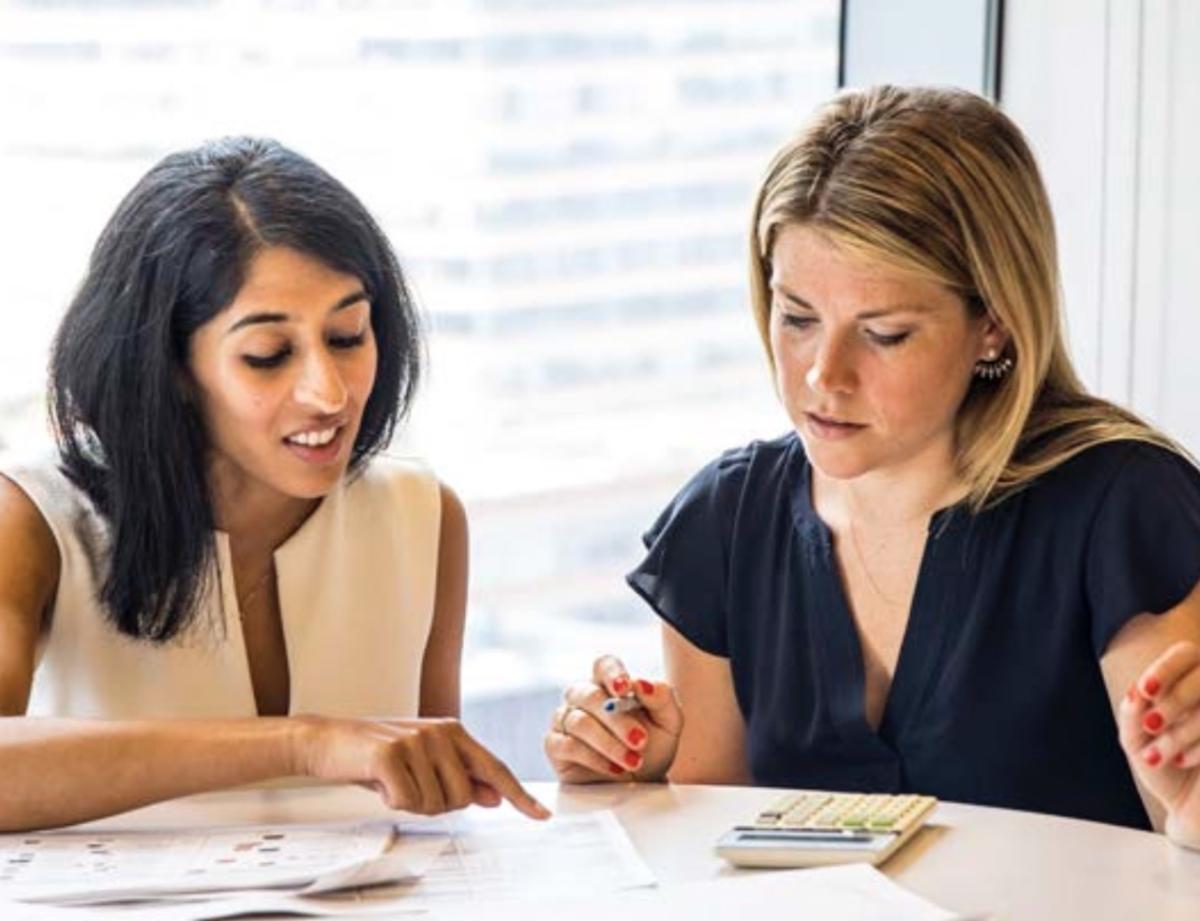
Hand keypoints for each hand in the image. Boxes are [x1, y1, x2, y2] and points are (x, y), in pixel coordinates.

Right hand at [293, 715, 549, 819]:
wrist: (328, 739)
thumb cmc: (377, 754)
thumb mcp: (423, 763)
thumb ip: (460, 777)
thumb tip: (494, 797)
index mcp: (453, 732)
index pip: (494, 768)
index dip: (519, 795)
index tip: (541, 814)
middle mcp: (441, 732)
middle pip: (463, 798)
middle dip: (437, 804)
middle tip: (410, 786)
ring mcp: (416, 740)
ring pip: (435, 804)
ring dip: (412, 803)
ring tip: (393, 780)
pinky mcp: (391, 754)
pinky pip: (407, 801)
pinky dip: (392, 800)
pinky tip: (379, 781)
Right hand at [544, 654, 682, 782]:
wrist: (643, 783)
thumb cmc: (653, 747)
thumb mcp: (669, 722)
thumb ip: (662, 698)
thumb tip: (642, 683)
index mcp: (610, 684)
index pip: (604, 666)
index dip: (612, 674)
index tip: (625, 689)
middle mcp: (584, 697)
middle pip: (590, 695)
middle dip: (617, 720)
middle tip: (640, 741)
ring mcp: (566, 720)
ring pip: (579, 722)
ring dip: (609, 744)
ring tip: (632, 762)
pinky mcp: (556, 746)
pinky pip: (567, 746)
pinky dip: (593, 758)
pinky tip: (614, 769)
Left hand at [1117, 640, 1199, 848]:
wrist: (1193, 811)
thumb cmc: (1164, 768)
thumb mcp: (1136, 741)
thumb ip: (1132, 714)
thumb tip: (1135, 692)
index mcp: (1188, 684)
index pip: (1186, 654)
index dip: (1166, 668)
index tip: (1145, 690)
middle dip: (1174, 700)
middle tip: (1151, 724)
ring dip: (1183, 730)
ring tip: (1159, 755)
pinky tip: (1184, 761)